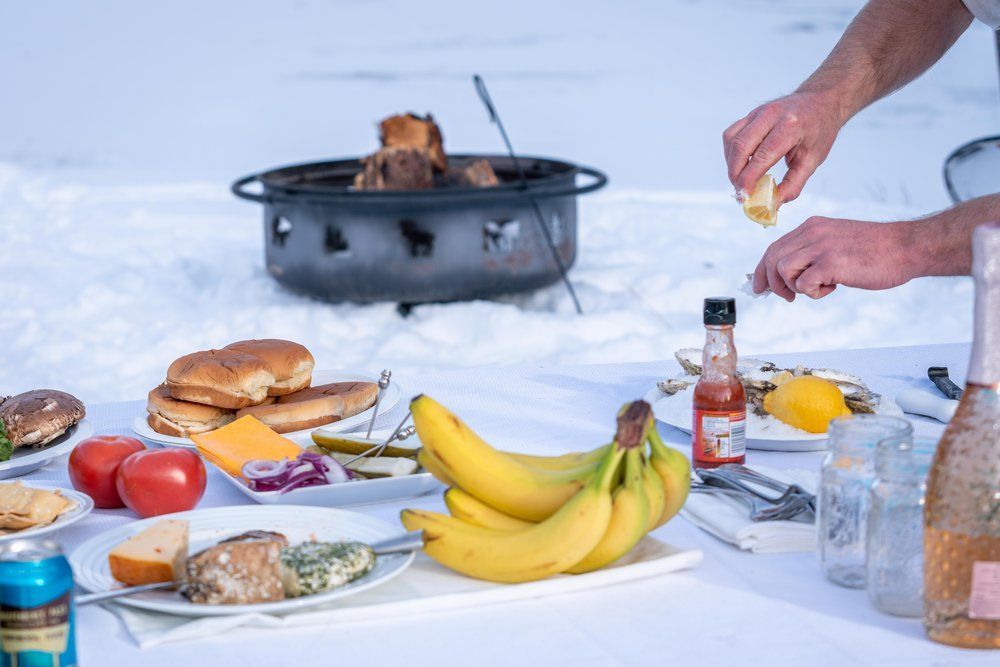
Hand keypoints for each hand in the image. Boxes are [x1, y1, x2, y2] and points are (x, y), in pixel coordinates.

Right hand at [723, 91, 843, 202]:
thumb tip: (774, 205)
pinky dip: (731, 153)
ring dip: (731, 163)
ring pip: (732, 139)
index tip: (744, 196)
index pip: (762, 155)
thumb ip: (794, 184)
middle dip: (735, 173)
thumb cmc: (819, 131)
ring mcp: (759, 112)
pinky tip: (741, 164)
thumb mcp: (813, 160)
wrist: (821, 101)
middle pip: (741, 146)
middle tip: (740, 191)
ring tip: (740, 179)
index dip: (749, 178)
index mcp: (791, 126)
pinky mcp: (751, 114)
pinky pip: (732, 134)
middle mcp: (771, 115)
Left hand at [752, 217, 912, 300]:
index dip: (762, 270)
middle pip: (772, 259)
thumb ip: (813, 251)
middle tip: (789, 297)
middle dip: (773, 283)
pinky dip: (814, 293)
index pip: (774, 247)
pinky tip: (833, 287)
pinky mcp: (832, 263)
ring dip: (796, 287)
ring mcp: (821, 247)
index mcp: (812, 226)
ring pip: (783, 270)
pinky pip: (804, 284)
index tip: (760, 287)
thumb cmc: (876, 250)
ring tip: (819, 288)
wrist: (906, 247)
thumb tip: (789, 274)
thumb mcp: (836, 241)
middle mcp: (813, 233)